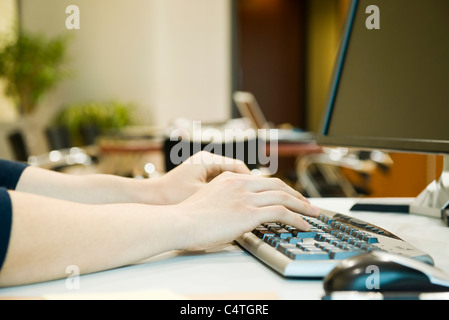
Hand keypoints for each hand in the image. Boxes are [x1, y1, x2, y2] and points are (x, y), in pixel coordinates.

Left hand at [155, 151, 251, 204]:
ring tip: (244, 204)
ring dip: (235, 190)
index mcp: (207, 160)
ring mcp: (200, 168)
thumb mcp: (201, 196)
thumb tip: (246, 200)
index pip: (238, 167)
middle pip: (233, 171)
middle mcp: (204, 160)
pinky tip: (227, 206)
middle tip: (256, 200)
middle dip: (244, 185)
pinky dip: (224, 193)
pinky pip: (216, 183)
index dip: (250, 181)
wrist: (147, 200)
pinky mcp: (195, 178)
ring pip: (226, 178)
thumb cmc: (170, 197)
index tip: (258, 195)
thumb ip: (224, 196)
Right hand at [173, 171, 319, 250]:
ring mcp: (246, 196)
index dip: (281, 188)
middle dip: (296, 195)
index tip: (290, 197)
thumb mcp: (209, 200)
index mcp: (230, 179)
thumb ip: (227, 200)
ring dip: (303, 206)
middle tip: (308, 204)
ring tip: (314, 214)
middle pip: (278, 185)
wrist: (180, 222)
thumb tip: (237, 212)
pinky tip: (305, 225)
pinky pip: (282, 212)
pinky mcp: (249, 212)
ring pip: (284, 196)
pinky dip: (297, 218)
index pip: (264, 181)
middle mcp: (241, 183)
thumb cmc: (188, 217)